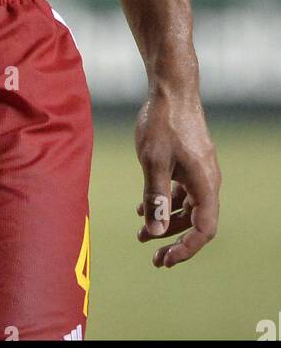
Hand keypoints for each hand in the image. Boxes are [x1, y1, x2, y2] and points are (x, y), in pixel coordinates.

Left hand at [134, 90, 220, 267]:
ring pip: (187, 207)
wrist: (171, 88)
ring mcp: (199, 170)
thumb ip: (155, 198)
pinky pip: (181, 191)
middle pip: (197, 222)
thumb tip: (155, 232)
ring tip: (140, 234)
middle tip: (154, 258)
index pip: (204, 229)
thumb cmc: (162, 122)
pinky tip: (142, 207)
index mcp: (204, 183)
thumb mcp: (154, 162)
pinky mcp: (190, 161)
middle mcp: (207, 180)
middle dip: (175, 240)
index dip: (186, 249)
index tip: (165, 259)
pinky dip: (165, 202)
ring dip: (167, 221)